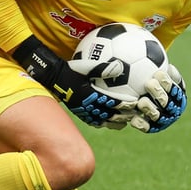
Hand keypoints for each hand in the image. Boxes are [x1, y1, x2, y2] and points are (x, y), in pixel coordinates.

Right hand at [14, 36, 131, 127]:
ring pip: (102, 119)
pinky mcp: (80, 112)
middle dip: (123, 115)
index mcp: (93, 94)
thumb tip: (120, 66)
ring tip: (125, 123)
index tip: (135, 103)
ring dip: (114, 121)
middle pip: (109, 113)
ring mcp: (83, 110)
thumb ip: (104, 68)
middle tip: (135, 115)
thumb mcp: (88, 65)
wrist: (55, 78)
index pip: (112, 101)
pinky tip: (109, 123)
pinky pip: (92, 120)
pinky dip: (102, 123)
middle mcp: (89, 105)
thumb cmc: (73, 69)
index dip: (124, 104)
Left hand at [129, 65, 186, 133]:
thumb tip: (152, 47)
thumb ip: (158, 62)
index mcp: (176, 94)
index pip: (174, 88)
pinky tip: (132, 118)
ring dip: (149, 108)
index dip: (168, 82)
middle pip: (166, 102)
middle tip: (149, 83)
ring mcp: (161, 119)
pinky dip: (140, 123)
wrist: (143, 94)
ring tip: (141, 101)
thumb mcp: (157, 67)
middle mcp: (171, 108)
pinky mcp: (150, 127)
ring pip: (156, 115)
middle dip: (159, 93)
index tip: (158, 73)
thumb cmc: (152, 76)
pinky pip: (145, 127)